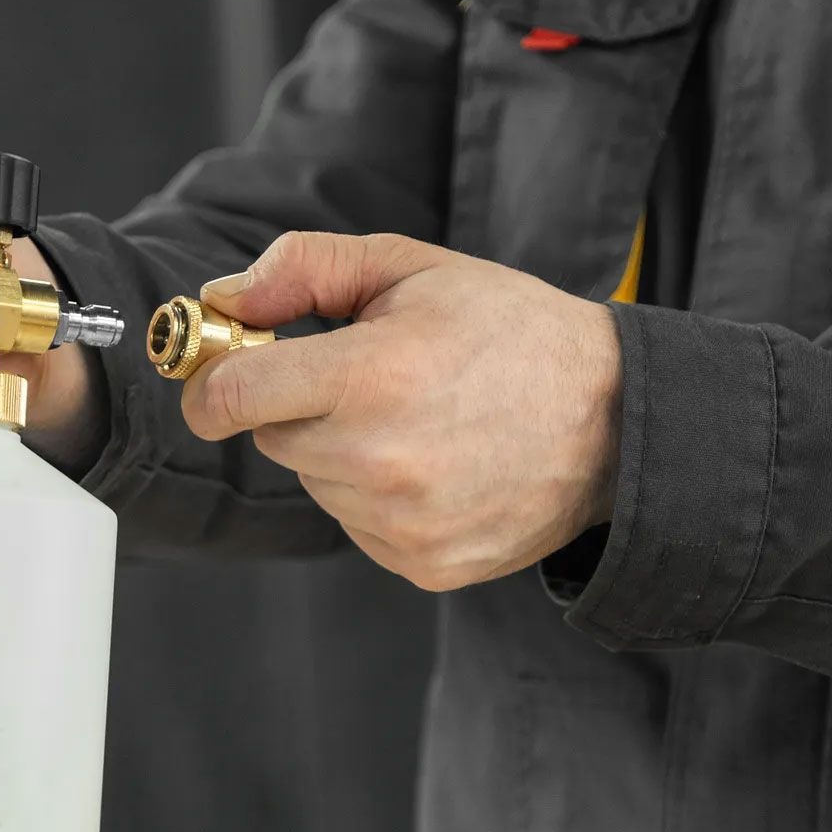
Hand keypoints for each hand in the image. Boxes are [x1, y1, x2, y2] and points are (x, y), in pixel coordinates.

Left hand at [181, 231, 621, 590]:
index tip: (221, 370)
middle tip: (368, 379)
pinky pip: (354, 522)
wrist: (618, 423)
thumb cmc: (512, 333)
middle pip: (271, 436)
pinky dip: (375, 495)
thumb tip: (223, 300)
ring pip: (314, 481)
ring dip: (339, 451)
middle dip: (299, 405)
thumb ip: (304, 271)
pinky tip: (434, 464)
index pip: (231, 396)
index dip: (213, 381)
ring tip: (418, 420)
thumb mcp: (412, 268)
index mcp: (372, 378)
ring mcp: (401, 523)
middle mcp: (379, 461)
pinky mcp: (420, 563)